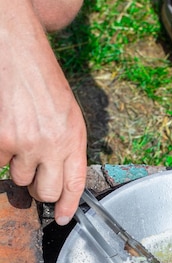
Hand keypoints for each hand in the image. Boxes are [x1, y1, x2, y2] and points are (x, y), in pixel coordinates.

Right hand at [0, 0, 86, 224]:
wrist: (12, 45)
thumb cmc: (39, 76)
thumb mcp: (65, 111)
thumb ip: (65, 144)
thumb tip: (56, 176)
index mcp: (73, 136)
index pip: (74, 184)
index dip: (67, 205)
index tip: (61, 217)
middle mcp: (51, 144)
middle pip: (45, 191)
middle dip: (38, 187)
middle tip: (32, 169)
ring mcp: (23, 143)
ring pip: (18, 177)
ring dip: (16, 163)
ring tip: (18, 131)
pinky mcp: (0, 139)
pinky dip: (0, 148)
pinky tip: (5, 123)